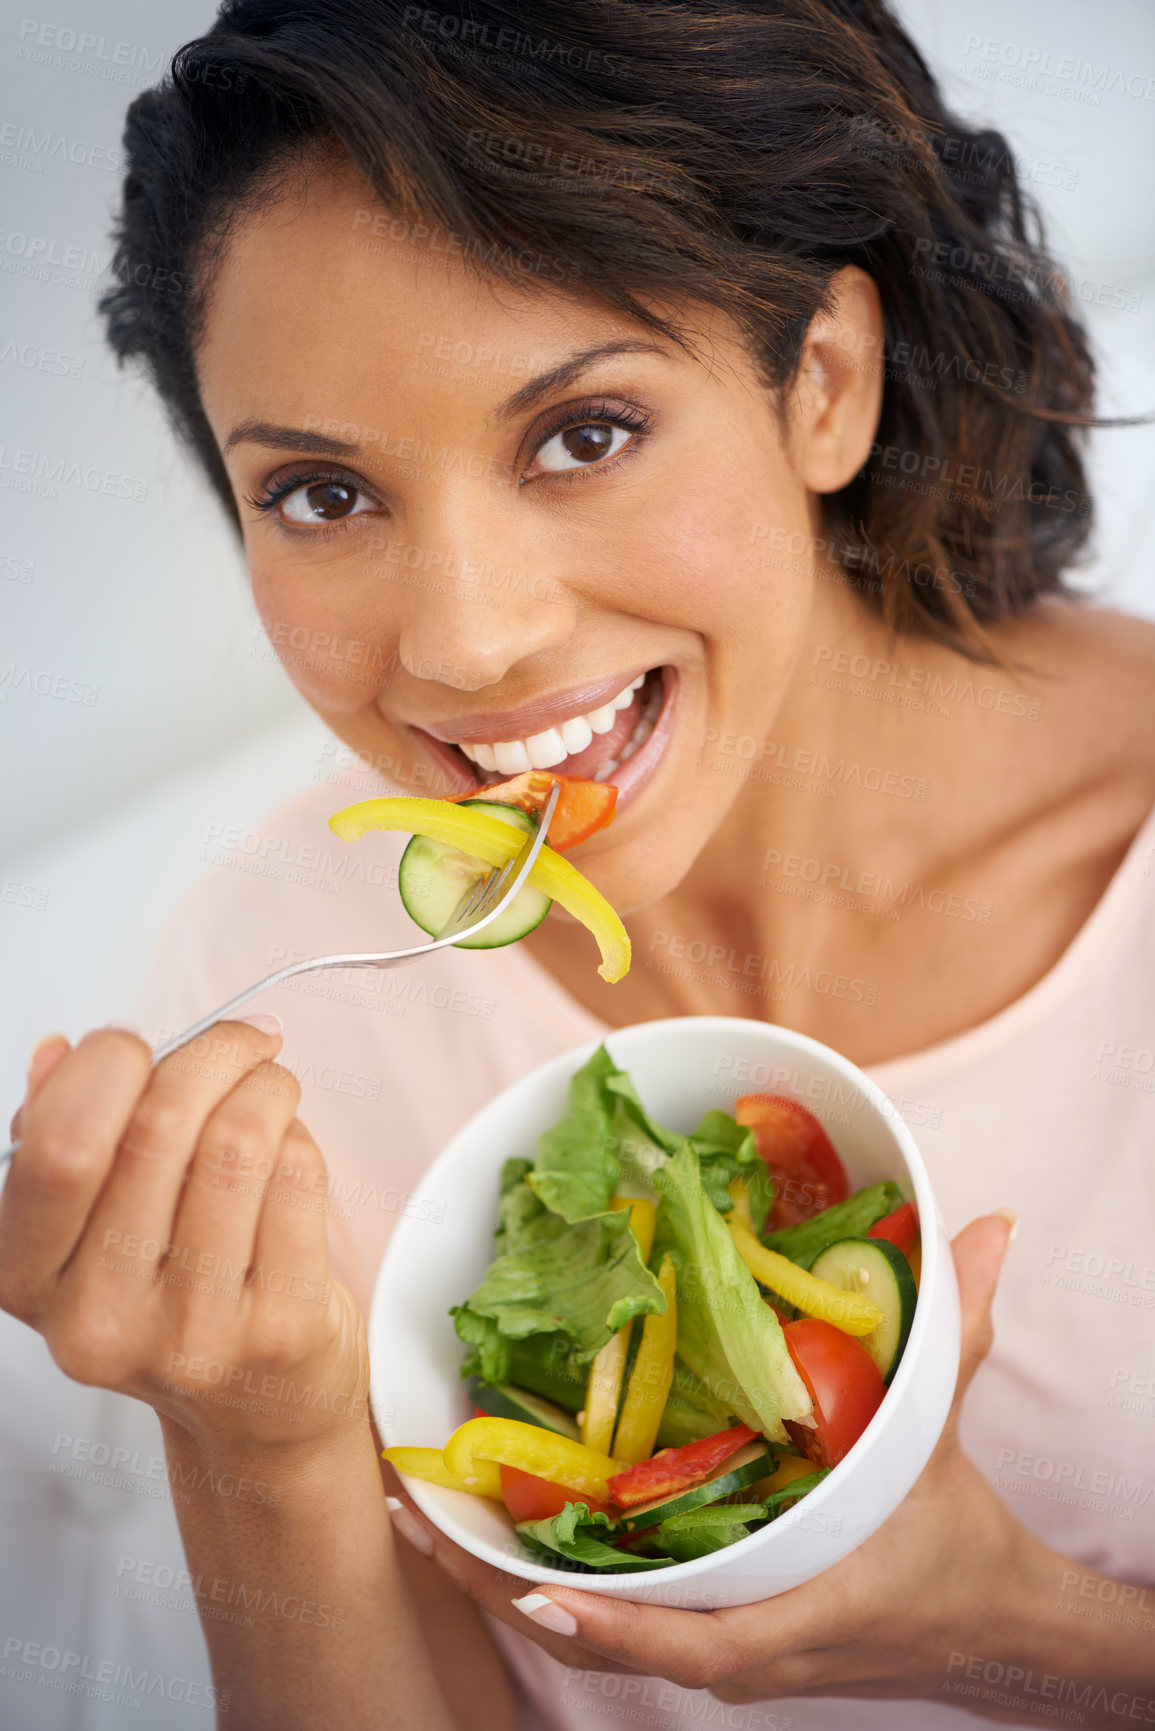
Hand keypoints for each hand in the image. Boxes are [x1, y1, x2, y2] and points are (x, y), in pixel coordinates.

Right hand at [0, 1022, 368, 1454]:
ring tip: (271, 1087)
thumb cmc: (172, 1295)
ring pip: (238, 1142)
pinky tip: (290, 1148)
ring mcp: (195, 1332)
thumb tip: (59, 1053)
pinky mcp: (280, 1329)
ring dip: (266, 1086)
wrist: (258, 1414)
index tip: (138, 1044)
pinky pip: (298, 1178)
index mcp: (30, 1280)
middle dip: (211, 1054)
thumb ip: (62, 1139)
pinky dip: (300, 1137)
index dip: (106, 1066)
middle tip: (243, 1042)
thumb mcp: (88, 1234)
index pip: (58, 1148)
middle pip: (160, 1125)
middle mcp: (101, 1318)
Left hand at [394, 1213, 1034, 1703]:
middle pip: (599, 1637)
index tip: (530, 1585)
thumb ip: (955, 1328)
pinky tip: (483, 1527)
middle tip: (418, 1512)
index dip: (606, 1621)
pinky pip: (604, 1616)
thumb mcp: (942, 1429)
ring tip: (421, 1512)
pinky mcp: (696, 1632)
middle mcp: (737, 1644)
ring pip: (587, 1632)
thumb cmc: (948, 1537)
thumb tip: (983, 1224)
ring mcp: (711, 1647)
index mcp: (791, 1611)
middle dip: (503, 1582)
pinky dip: (542, 1577)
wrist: (974, 1620)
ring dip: (503, 1579)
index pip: (687, 1639)